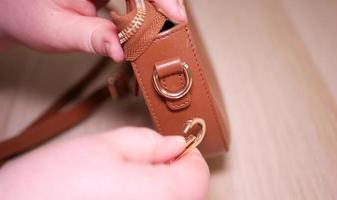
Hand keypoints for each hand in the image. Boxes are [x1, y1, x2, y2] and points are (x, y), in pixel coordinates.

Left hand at [0, 0, 186, 61]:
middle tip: (175, 23)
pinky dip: (147, 11)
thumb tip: (123, 51)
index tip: (174, 14)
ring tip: (167, 27)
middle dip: (162, 1)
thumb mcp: (58, 31)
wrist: (14, 13)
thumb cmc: (28, 16)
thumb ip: (93, 38)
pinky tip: (152, 25)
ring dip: (156, 7)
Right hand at [0, 127, 208, 199]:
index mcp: (160, 198)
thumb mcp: (103, 146)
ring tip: (125, 180)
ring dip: (159, 188)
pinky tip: (120, 197)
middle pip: (189, 193)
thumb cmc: (49, 185)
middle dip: (173, 172)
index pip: (198, 174)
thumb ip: (147, 143)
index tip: (172, 146)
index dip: (187, 154)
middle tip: (144, 160)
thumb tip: (175, 144)